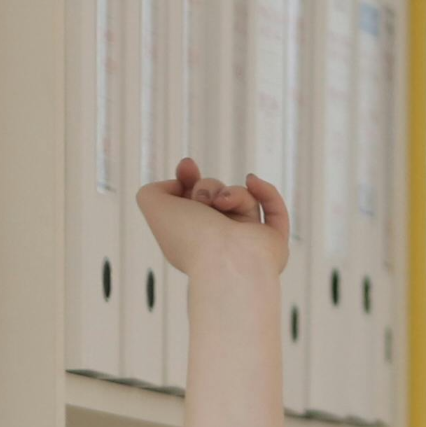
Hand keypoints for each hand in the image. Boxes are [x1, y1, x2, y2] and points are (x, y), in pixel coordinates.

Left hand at [139, 162, 289, 285]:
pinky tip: (252, 180)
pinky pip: (273, 208)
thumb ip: (152, 190)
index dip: (187, 179)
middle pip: (216, 195)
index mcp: (190, 239)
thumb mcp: (153, 206)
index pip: (191, 203)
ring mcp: (246, 241)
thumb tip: (181, 184)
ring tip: (222, 204)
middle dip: (206, 187)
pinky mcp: (272, 241)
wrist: (226, 260)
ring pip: (241, 197)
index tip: (187, 166)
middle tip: (203, 198)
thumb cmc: (190, 237)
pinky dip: (265, 191)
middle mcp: (218, 241)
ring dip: (230, 193)